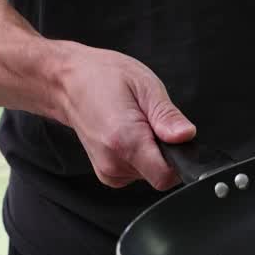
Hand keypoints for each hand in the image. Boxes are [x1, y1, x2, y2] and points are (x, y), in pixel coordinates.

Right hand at [57, 44, 195, 190]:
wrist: (68, 83)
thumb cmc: (103, 77)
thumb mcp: (144, 85)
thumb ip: (167, 116)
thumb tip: (186, 136)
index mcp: (125, 141)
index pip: (166, 176)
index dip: (179, 159)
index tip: (173, 138)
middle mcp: (114, 163)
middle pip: (160, 175)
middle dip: (164, 151)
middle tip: (148, 122)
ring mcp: (108, 171)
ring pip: (150, 174)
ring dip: (151, 152)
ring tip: (135, 123)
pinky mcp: (107, 174)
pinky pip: (137, 172)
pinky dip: (140, 156)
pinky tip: (128, 134)